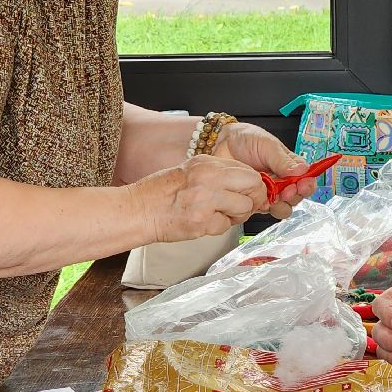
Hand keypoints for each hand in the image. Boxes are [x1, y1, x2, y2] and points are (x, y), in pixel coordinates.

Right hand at [133, 155, 268, 242]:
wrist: (138, 210)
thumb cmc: (160, 193)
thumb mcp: (190, 171)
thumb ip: (217, 175)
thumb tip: (244, 184)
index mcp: (206, 163)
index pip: (246, 170)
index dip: (252, 185)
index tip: (249, 194)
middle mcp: (208, 177)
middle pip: (253, 184)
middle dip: (252, 198)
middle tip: (242, 207)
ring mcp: (206, 199)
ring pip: (244, 207)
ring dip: (236, 216)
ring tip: (218, 216)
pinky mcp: (201, 220)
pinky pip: (226, 226)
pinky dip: (218, 228)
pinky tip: (203, 223)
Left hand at [211, 122, 313, 217]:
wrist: (221, 144)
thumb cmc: (246, 139)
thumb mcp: (268, 145)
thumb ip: (283, 160)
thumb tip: (302, 170)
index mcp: (289, 167)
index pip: (305, 179)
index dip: (307, 185)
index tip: (303, 184)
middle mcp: (281, 182)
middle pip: (296, 197)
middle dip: (294, 196)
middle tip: (287, 190)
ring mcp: (268, 192)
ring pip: (283, 208)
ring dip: (282, 205)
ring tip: (274, 196)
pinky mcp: (254, 200)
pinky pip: (264, 211)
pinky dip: (264, 209)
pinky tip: (260, 199)